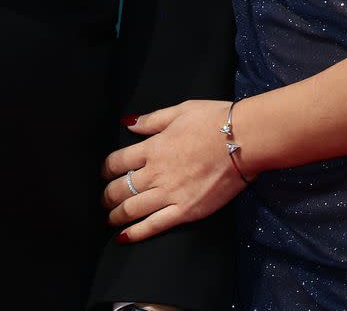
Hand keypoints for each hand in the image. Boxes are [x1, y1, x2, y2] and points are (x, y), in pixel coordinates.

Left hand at [102, 100, 246, 241]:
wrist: (243, 140)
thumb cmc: (214, 121)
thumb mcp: (181, 110)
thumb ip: (153, 120)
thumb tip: (129, 123)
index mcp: (153, 147)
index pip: (117, 161)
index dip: (106, 168)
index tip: (104, 172)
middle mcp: (156, 172)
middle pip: (120, 188)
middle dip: (107, 195)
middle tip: (103, 199)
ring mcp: (169, 194)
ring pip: (132, 209)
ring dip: (115, 215)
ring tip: (109, 218)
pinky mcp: (185, 211)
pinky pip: (154, 225)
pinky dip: (135, 233)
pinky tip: (122, 237)